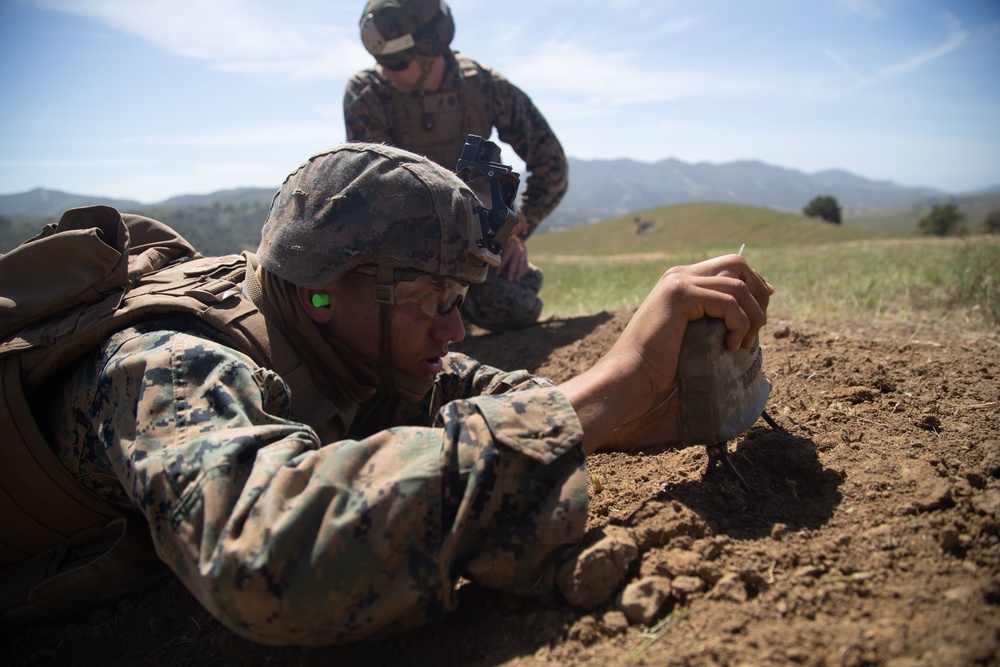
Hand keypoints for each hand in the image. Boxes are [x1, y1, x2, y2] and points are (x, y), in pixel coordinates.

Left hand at [498, 211, 529, 281]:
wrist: (516, 233)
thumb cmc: (504, 239)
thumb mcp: (500, 242)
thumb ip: (495, 248)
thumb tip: (486, 255)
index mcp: (510, 246)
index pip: (505, 258)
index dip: (501, 266)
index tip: (497, 274)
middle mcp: (518, 249)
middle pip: (515, 262)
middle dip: (512, 272)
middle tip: (510, 280)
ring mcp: (523, 252)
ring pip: (521, 263)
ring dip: (519, 272)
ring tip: (516, 279)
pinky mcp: (526, 254)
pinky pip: (526, 262)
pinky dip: (524, 269)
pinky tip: (521, 275)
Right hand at [558, 254, 773, 453]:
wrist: (631, 376)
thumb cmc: (658, 367)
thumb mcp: (693, 336)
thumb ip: (713, 319)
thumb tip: (752, 319)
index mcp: (680, 281)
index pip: (729, 266)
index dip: (754, 284)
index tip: (762, 309)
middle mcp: (679, 275)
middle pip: (737, 265)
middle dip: (758, 293)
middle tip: (759, 326)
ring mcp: (678, 282)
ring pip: (739, 286)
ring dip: (752, 316)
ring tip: (744, 343)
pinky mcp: (680, 295)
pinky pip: (729, 303)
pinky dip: (739, 324)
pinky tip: (730, 346)